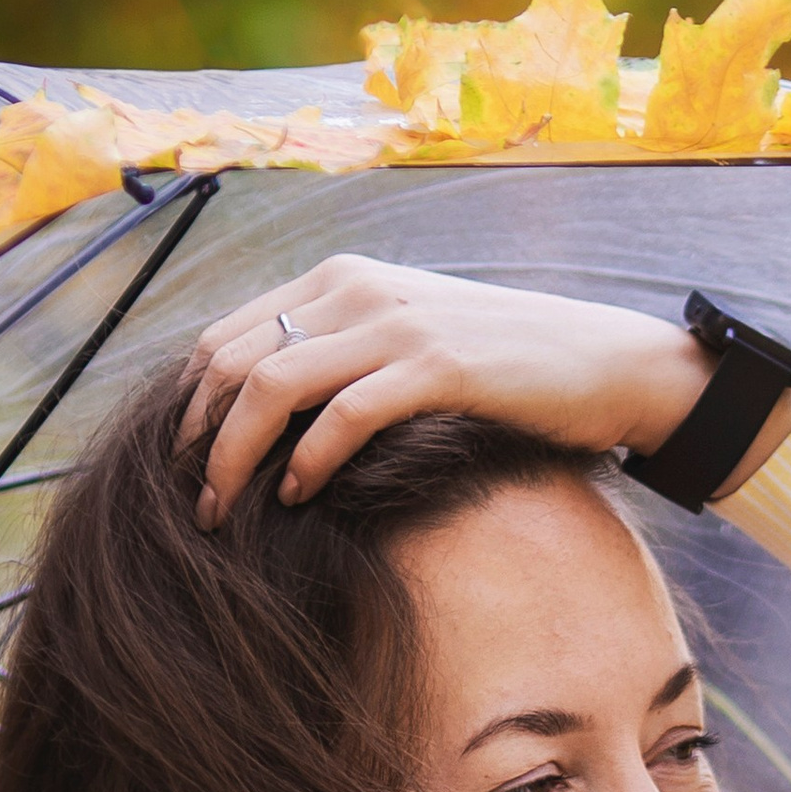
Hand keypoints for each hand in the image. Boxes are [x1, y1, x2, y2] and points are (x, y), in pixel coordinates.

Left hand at [177, 257, 716, 520]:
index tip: (184, 467)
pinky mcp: (437, 366)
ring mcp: (397, 323)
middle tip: (194, 505)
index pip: (226, 335)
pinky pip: (344, 413)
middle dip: (198, 438)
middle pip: (232, 359)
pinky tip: (299, 497)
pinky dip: (308, 459)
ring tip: (227, 511)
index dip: (190, 405)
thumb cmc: (506, 371)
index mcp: (341, 280)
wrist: (607, 363)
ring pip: (272, 382)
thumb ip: (344, 360)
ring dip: (235, 455)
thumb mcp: (410, 347)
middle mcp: (358, 288)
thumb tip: (269, 421)